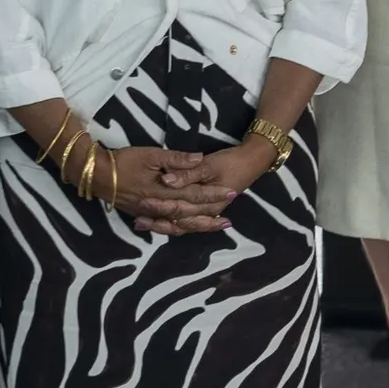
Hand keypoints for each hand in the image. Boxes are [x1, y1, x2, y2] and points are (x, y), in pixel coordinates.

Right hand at [95, 146, 234, 234]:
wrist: (97, 176)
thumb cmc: (124, 161)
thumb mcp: (151, 154)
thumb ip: (176, 159)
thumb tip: (199, 158)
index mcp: (164, 191)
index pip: (194, 194)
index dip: (213, 194)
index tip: (232, 192)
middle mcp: (160, 207)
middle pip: (190, 215)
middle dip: (210, 217)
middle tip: (230, 221)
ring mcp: (151, 214)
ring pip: (179, 225)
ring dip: (198, 227)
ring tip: (214, 227)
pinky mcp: (142, 216)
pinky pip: (164, 227)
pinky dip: (178, 229)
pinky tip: (187, 229)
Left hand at [137, 137, 277, 233]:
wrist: (252, 161)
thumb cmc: (231, 161)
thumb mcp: (209, 164)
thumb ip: (187, 172)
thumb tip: (167, 180)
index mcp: (206, 203)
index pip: (179, 209)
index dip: (160, 206)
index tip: (142, 203)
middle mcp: (205, 212)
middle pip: (177, 221)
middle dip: (156, 221)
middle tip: (136, 219)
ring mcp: (206, 212)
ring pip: (180, 225)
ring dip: (161, 226)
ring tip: (140, 224)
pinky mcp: (204, 209)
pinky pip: (185, 222)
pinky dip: (170, 223)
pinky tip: (155, 222)